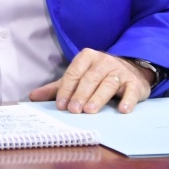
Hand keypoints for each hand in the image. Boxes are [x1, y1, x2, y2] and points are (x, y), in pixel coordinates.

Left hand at [29, 49, 153, 113]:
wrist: (131, 71)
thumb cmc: (98, 76)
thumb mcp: (78, 78)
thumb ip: (57, 87)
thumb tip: (33, 96)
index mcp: (87, 57)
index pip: (74, 73)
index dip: (66, 89)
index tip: (60, 105)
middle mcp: (104, 61)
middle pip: (90, 79)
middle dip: (80, 95)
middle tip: (73, 110)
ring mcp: (120, 71)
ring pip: (108, 84)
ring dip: (98, 98)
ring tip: (90, 111)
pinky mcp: (135, 83)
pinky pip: (131, 91)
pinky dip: (128, 100)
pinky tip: (122, 110)